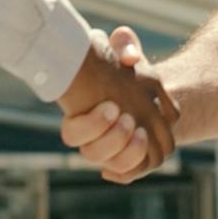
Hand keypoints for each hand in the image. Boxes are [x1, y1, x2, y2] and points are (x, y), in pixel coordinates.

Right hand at [57, 27, 174, 183]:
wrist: (144, 87)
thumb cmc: (124, 68)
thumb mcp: (121, 49)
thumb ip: (123, 45)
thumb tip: (130, 57)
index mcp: (82, 114)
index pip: (73, 134)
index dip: (91, 126)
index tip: (112, 106)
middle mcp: (93, 137)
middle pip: (93, 155)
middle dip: (113, 140)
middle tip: (129, 118)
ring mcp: (112, 150)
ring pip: (116, 166)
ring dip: (130, 154)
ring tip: (142, 133)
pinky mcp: (131, 159)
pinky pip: (131, 173)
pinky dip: (137, 166)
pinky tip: (143, 143)